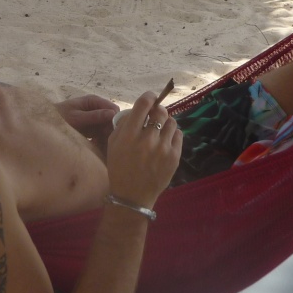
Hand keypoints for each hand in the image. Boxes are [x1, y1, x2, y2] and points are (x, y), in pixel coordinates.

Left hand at [56, 94, 117, 146]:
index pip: (113, 108)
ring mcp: (95, 119)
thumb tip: (112, 114)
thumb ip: (94, 116)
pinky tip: (95, 144)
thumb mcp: (77, 117)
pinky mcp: (92, 128)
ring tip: (98, 143)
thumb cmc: (60, 117)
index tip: (112, 131)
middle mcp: (97, 108)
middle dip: (110, 129)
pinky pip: (102, 134)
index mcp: (93, 101)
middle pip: (112, 119)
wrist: (47, 124)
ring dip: (106, 136)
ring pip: (108, 128)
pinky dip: (101, 140)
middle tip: (104, 139)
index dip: (115, 119)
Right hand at [104, 91, 181, 209]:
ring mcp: (163, 149)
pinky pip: (178, 135)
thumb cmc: (120, 167)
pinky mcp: (174, 157)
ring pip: (172, 122)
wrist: (132, 196)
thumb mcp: (113, 144)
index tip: (151, 97)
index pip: (143, 104)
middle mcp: (147, 140)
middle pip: (161, 111)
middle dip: (158, 110)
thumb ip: (124, 124)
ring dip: (166, 123)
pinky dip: (172, 135)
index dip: (149, 97)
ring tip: (160, 131)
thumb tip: (139, 109)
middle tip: (155, 116)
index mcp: (129, 135)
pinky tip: (165, 141)